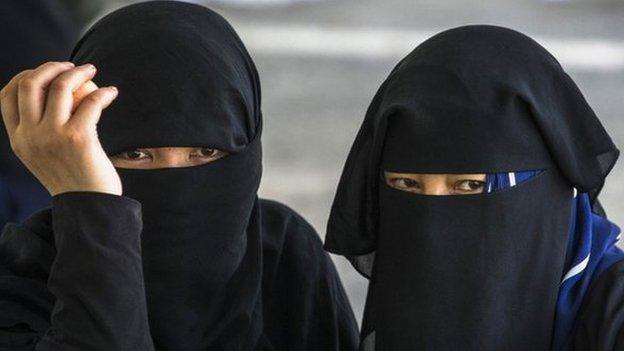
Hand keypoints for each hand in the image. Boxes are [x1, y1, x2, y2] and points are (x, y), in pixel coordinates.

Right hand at [0, 61, 121, 195]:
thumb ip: (39, 132)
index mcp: (18, 140)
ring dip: (79, 72)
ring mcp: (52, 136)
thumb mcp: (44, 156)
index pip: (7, 96)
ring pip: (60, 86)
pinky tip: (112, 92)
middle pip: (30, 83)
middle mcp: (30, 136)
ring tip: (92, 71)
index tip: (46, 72)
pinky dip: (103, 92)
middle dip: (51, 66)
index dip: (25, 75)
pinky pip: (91, 102)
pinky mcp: (78, 137)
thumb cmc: (74, 179)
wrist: (90, 206)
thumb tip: (50, 98)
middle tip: (71, 65)